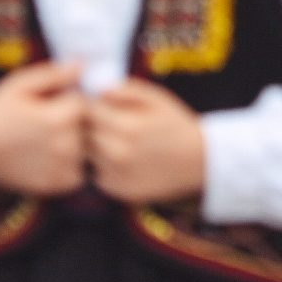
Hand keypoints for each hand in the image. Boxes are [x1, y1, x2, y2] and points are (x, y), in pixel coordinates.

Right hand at [0, 60, 89, 196]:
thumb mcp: (21, 84)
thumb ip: (55, 74)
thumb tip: (84, 65)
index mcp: (59, 119)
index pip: (87, 103)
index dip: (71, 99)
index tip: (53, 102)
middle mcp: (65, 146)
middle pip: (90, 127)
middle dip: (76, 121)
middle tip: (47, 121)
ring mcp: (61, 168)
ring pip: (87, 150)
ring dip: (76, 143)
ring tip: (47, 139)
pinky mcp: (57, 185)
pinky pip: (79, 172)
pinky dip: (70, 165)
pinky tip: (48, 156)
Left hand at [84, 79, 206, 202]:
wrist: (199, 162)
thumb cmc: (176, 125)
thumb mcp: (157, 98)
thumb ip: (126, 90)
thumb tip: (97, 90)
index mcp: (126, 126)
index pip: (86, 110)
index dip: (89, 104)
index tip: (99, 104)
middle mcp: (117, 153)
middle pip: (82, 134)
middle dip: (90, 125)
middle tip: (107, 122)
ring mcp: (117, 174)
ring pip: (86, 154)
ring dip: (93, 146)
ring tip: (115, 140)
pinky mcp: (118, 191)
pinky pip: (96, 174)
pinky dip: (102, 165)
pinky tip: (121, 158)